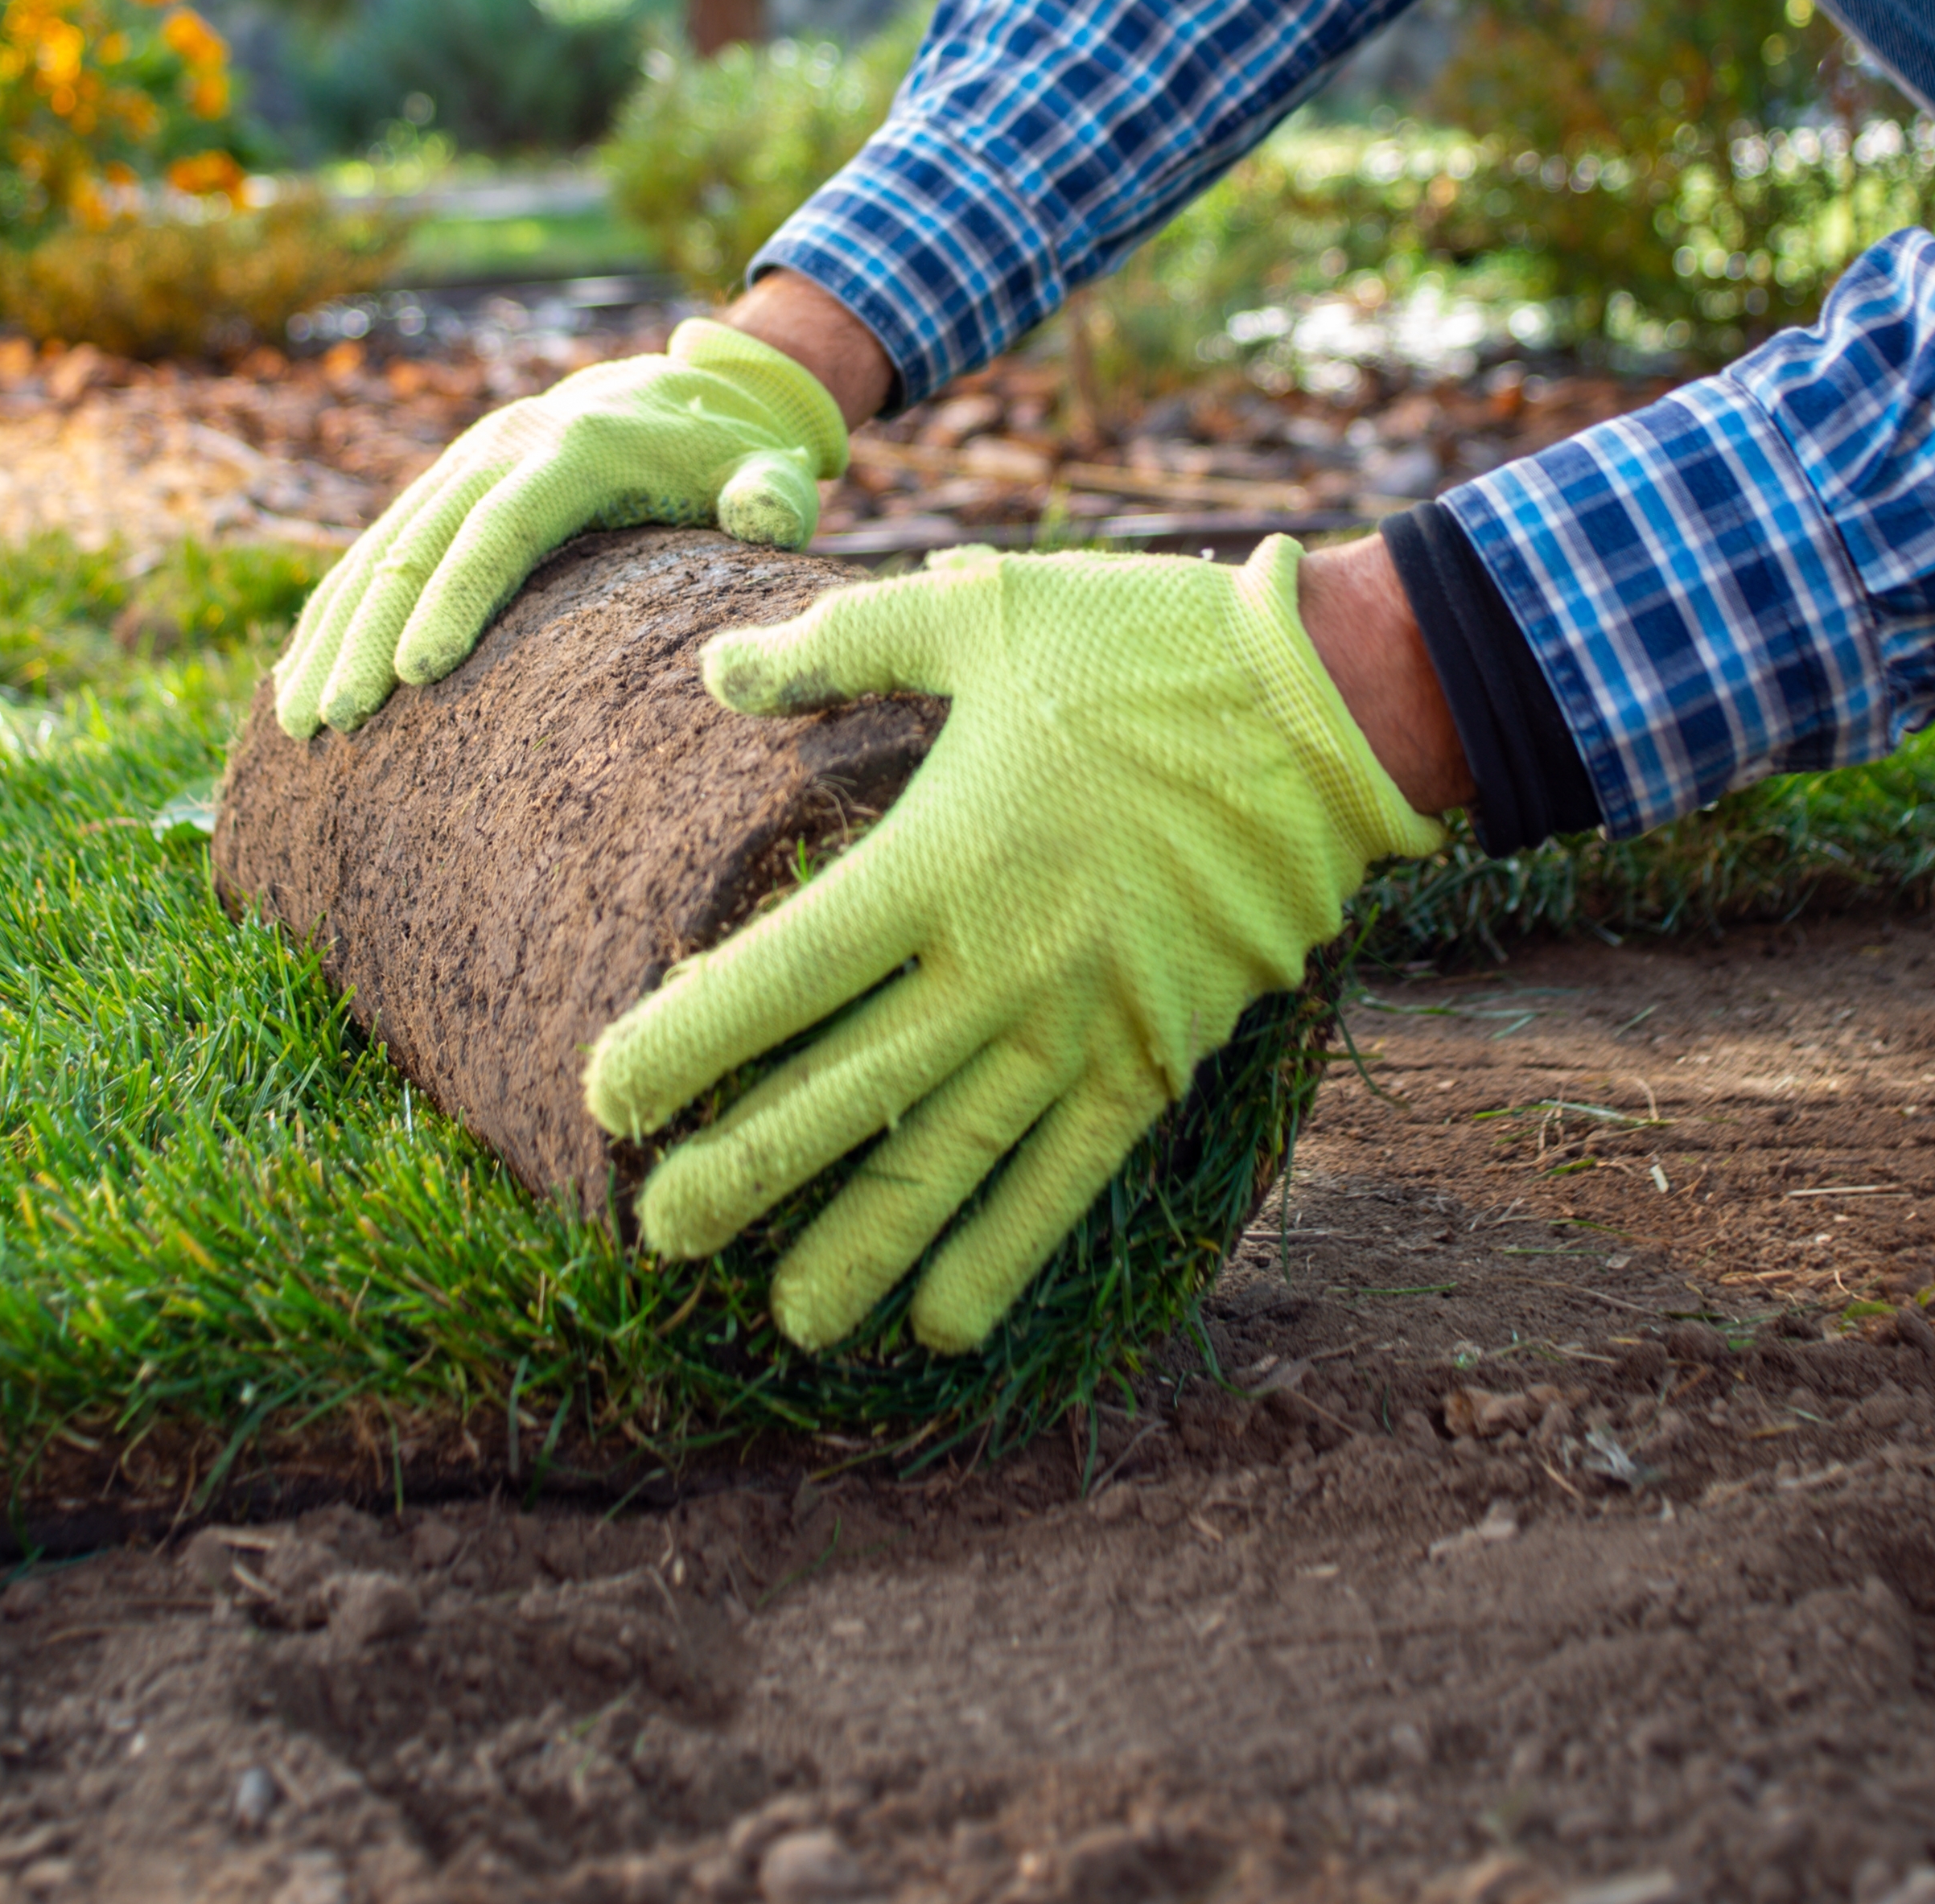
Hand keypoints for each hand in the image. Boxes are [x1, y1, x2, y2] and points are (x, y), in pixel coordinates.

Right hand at [272, 318, 850, 734]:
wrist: (680, 387)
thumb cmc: (731, 454)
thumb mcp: (766, 467)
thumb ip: (774, 493)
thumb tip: (765, 515)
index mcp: (573, 449)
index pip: (502, 530)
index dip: (457, 599)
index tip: (417, 676)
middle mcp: (502, 448)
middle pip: (418, 546)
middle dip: (369, 637)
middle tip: (335, 722)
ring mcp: (462, 466)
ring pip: (378, 551)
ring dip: (333, 636)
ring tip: (299, 722)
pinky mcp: (443, 490)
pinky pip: (372, 552)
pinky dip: (332, 615)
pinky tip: (297, 678)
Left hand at [581, 538, 1448, 1352]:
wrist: (1328, 708)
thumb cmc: (1143, 643)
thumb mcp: (976, 610)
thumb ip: (836, 645)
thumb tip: (715, 672)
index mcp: (940, 857)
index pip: (782, 974)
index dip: (688, 1044)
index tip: (606, 1101)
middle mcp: (1002, 963)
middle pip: (847, 1092)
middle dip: (745, 1173)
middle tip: (658, 1238)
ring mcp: (1084, 1023)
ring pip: (951, 1159)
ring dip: (864, 1245)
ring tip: (789, 1323)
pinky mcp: (1156, 1054)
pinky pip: (1069, 1175)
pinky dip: (1008, 1251)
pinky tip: (945, 1323)